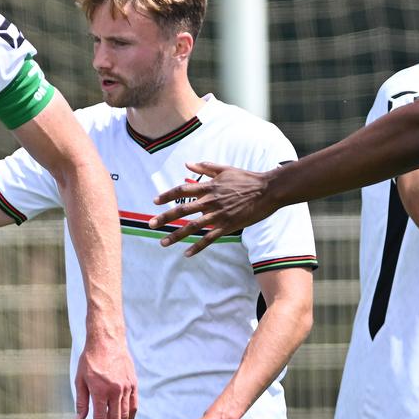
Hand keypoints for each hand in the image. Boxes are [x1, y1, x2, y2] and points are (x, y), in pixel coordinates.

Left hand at [75, 322, 137, 418]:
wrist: (107, 341)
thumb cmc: (90, 360)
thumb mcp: (80, 380)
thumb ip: (81, 402)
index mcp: (100, 391)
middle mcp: (115, 391)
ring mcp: (126, 388)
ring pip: (125, 416)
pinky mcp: (133, 384)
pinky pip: (133, 406)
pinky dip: (130, 418)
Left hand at [151, 162, 275, 253]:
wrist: (268, 190)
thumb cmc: (247, 178)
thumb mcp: (225, 169)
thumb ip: (205, 167)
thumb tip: (187, 164)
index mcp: (209, 187)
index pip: (182, 190)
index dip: (167, 195)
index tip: (154, 201)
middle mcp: (210, 201)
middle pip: (182, 210)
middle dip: (164, 218)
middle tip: (150, 224)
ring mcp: (218, 215)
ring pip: (192, 227)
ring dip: (176, 235)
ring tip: (162, 243)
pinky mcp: (228, 226)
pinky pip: (209, 238)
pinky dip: (197, 247)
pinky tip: (187, 254)